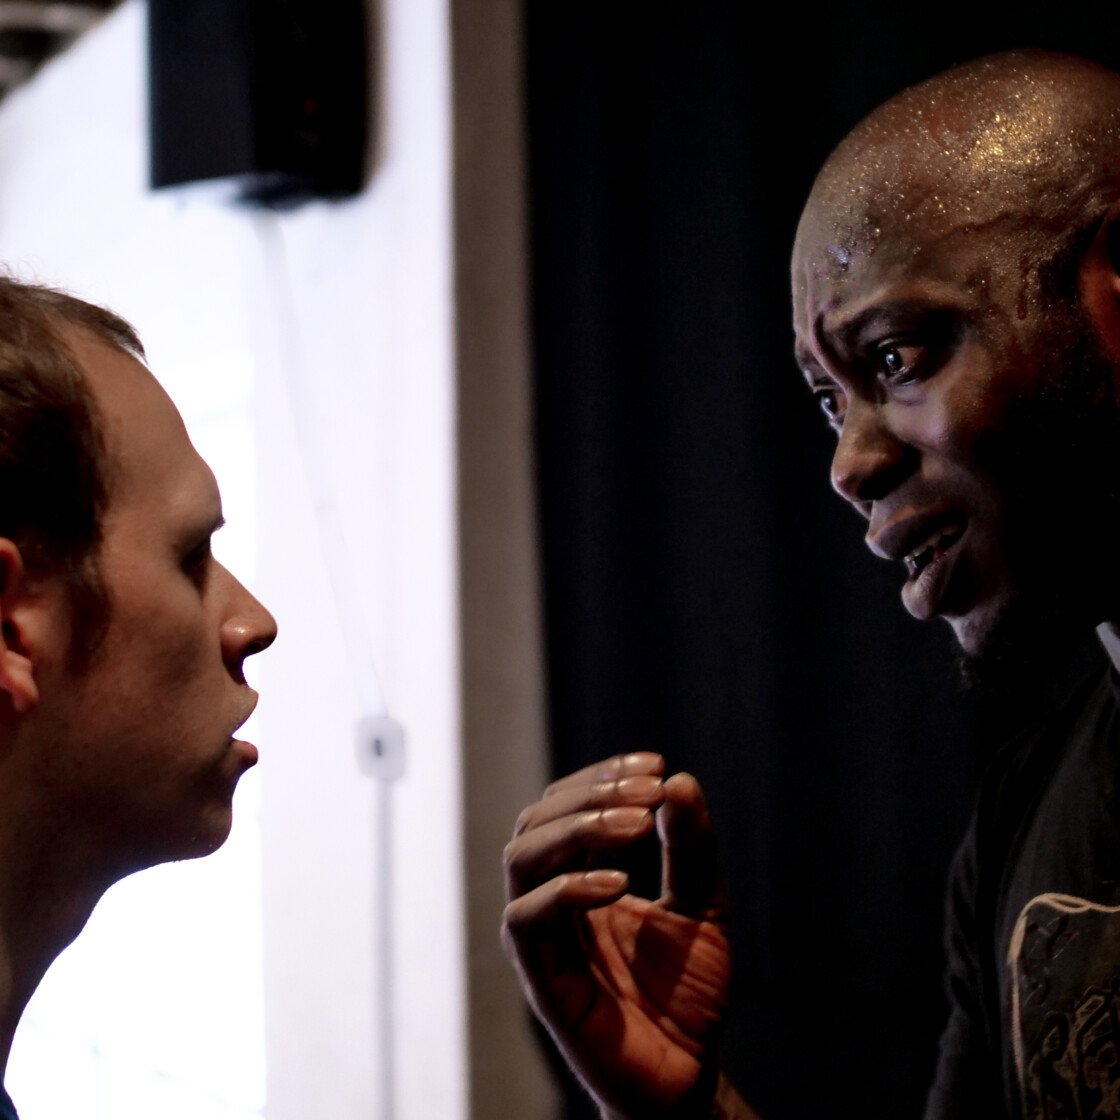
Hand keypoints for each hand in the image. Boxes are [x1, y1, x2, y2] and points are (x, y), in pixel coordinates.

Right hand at [502, 753, 732, 1118]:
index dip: (602, 777)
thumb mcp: (702, 907)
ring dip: (576, 828)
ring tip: (636, 824)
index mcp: (580, 880)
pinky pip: (527, 921)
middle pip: (534, 821)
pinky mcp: (543, 982)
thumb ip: (690, 850)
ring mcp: (543, 941)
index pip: (563, 806)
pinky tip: (620, 883)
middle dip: (591, 795)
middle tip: (649, 792)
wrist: (689, 1077)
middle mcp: (552, 904)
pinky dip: (568, 889)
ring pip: (520, 859)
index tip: (654, 766)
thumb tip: (680, 781)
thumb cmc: (685, 996)